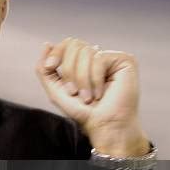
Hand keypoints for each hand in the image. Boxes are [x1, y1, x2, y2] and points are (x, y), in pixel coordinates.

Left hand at [36, 38, 149, 155]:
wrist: (103, 125)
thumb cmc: (83, 112)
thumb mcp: (55, 90)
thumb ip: (45, 69)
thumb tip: (46, 44)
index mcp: (83, 62)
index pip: (67, 44)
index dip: (56, 52)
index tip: (49, 66)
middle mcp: (97, 57)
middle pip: (75, 44)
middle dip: (70, 71)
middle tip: (74, 92)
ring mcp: (111, 58)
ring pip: (86, 51)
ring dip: (82, 79)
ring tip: (88, 97)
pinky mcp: (124, 60)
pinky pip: (100, 58)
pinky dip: (95, 79)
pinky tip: (101, 93)